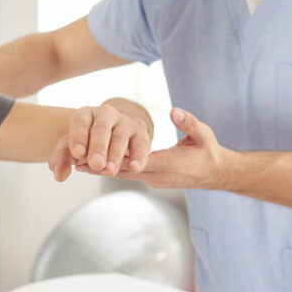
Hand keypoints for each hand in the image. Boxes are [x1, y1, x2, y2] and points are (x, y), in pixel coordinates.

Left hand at [47, 104, 151, 181]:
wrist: (113, 134)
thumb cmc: (88, 141)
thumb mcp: (71, 147)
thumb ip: (61, 159)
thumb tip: (58, 175)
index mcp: (86, 114)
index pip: (80, 122)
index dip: (78, 137)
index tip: (77, 154)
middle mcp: (106, 114)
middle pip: (101, 130)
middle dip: (98, 148)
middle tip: (96, 164)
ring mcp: (125, 123)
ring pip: (120, 139)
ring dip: (115, 156)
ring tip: (109, 171)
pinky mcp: (140, 134)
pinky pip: (141, 145)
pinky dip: (139, 157)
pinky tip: (135, 168)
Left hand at [76, 107, 229, 189]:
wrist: (216, 173)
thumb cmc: (209, 151)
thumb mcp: (203, 134)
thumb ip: (188, 123)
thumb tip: (174, 111)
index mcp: (168, 164)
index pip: (136, 161)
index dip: (114, 158)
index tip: (94, 154)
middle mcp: (158, 176)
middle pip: (123, 171)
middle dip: (99, 167)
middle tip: (75, 161)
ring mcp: (154, 180)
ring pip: (123, 174)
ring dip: (102, 170)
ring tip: (77, 165)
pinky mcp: (152, 180)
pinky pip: (128, 175)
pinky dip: (112, 170)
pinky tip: (96, 166)